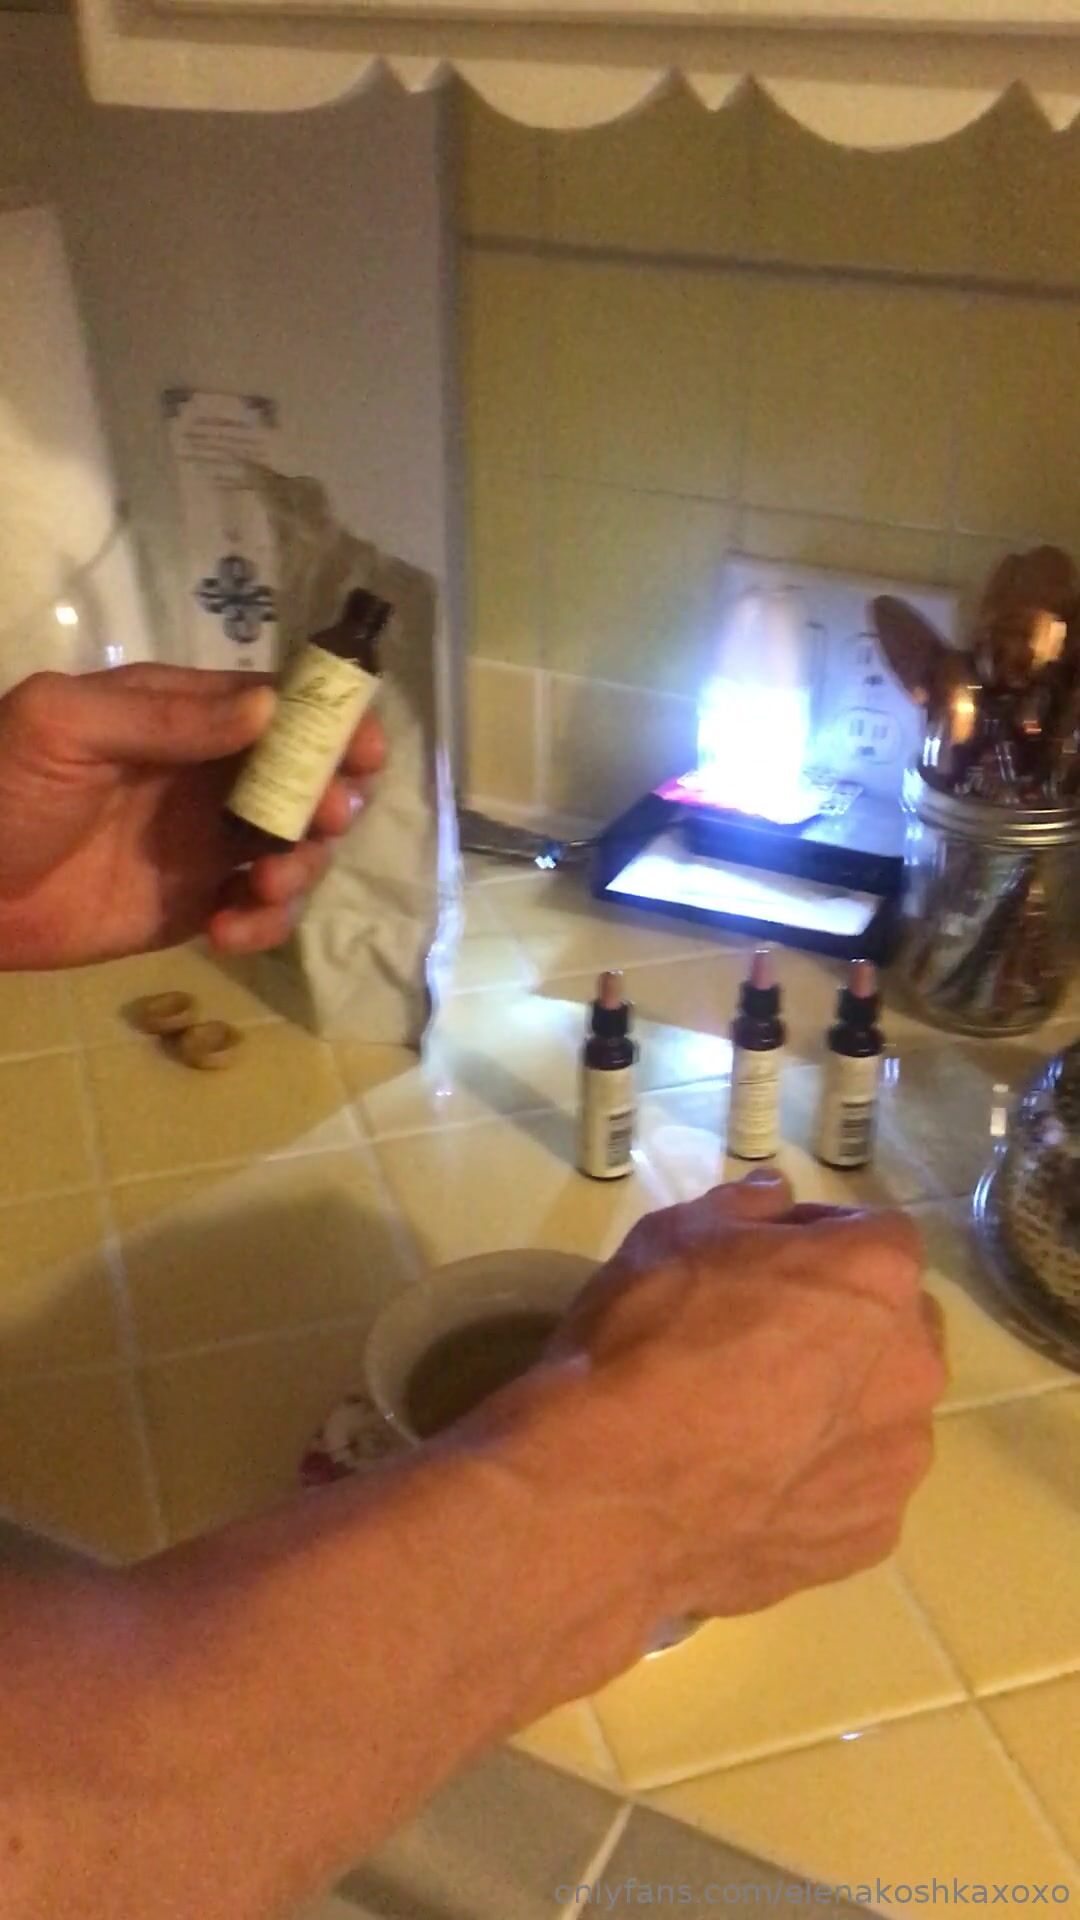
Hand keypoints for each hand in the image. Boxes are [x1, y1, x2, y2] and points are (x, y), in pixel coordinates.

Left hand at [0, 666, 384, 968]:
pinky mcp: (197, 904)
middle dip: (330, 798)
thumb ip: (164, 717)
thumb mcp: (63, 726)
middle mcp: (207, 775)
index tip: (362, 750)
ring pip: (294, 847)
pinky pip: (260, 911)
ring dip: (303, 864)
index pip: (274, 706)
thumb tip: (267, 711)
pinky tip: (228, 932)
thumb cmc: (2, 790)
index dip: (328, 723)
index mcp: (180, 716)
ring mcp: (206, 842)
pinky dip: (264, 923)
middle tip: (324, 819)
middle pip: (303, 778)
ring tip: (266, 884)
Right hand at [471, 1172, 945, 1683]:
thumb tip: (777, 1198)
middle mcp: (911, 1365)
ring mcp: (897, 1462)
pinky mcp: (871, 1538)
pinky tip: (754, 1487)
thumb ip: (743, 1208)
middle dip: (849, 1325)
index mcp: (876, 1277)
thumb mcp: (671, 1236)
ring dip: (841, 1408)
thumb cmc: (642, 1341)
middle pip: (898, 1328)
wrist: (608, 1493)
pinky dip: (819, 1483)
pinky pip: (856, 1491)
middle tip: (766, 1341)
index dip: (825, 1239)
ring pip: (884, 1416)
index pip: (880, 1235)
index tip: (770, 1259)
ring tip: (757, 1428)